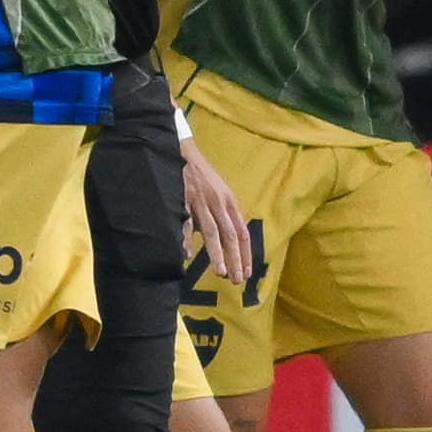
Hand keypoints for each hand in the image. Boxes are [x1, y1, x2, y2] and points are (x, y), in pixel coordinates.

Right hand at [180, 137, 251, 284]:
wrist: (184, 152)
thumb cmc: (201, 175)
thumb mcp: (217, 193)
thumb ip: (221, 215)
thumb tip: (221, 239)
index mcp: (229, 203)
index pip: (242, 233)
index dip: (246, 253)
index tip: (247, 272)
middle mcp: (219, 203)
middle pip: (230, 236)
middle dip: (235, 259)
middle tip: (237, 280)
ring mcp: (202, 201)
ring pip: (212, 232)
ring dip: (217, 254)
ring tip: (220, 272)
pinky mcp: (185, 198)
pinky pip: (187, 222)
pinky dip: (187, 239)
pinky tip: (187, 254)